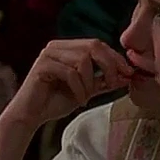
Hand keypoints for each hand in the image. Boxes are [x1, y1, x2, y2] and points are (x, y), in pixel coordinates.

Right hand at [2, 39, 133, 131]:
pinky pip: (70, 73)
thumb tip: (126, 76)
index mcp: (67, 48)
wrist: (30, 115)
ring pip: (83, 59)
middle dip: (108, 65)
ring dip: (90, 81)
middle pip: (93, 46)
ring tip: (86, 96)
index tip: (128, 73)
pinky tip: (79, 100)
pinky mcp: (42, 66)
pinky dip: (79, 88)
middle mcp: (57, 46)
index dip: (115, 57)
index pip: (97, 44)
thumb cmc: (55, 101)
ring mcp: (48, 54)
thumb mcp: (86, 90)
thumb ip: (103, 82)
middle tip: (112, 83)